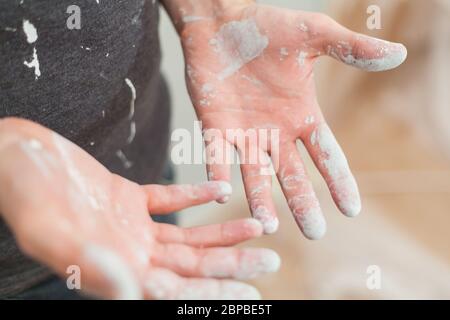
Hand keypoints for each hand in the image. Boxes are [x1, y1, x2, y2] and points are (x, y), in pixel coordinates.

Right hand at [0, 118, 279, 298]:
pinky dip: (194, 195)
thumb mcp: (52, 234)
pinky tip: (220, 192)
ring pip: (187, 237)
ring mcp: (130, 227)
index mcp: (116, 271)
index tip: (250, 290)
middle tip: (272, 260)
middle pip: (192, 266)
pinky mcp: (127, 198)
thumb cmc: (25, 196)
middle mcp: (129, 254)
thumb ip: (92, 266)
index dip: (213, 292)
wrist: (15, 158)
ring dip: (223, 233)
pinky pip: (168, 199)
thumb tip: (135, 294)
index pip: (175, 291)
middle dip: (232, 263)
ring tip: (260, 225)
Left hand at [178, 2, 406, 238]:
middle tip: (314, 232)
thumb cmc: (267, 27)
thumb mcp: (314, 36)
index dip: (339, 180)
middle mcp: (275, 132)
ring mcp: (244, 133)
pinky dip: (217, 175)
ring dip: (261, 200)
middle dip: (303, 202)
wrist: (221, 22)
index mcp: (301, 115)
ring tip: (267, 226)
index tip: (351, 209)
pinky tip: (220, 194)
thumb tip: (398, 55)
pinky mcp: (215, 127)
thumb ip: (350, 49)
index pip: (326, 155)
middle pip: (292, 175)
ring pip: (255, 174)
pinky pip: (216, 156)